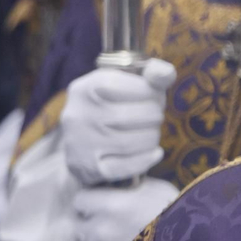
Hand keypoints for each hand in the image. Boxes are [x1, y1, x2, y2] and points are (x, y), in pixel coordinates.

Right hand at [60, 58, 174, 184]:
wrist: (76, 145)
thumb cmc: (107, 107)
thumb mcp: (123, 83)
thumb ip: (150, 73)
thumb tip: (164, 74)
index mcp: (85, 88)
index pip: (139, 87)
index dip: (154, 93)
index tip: (151, 98)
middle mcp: (79, 114)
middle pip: (140, 115)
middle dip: (155, 117)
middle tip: (152, 118)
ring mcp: (81, 143)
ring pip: (137, 141)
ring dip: (152, 138)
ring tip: (148, 134)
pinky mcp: (89, 167)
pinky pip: (129, 165)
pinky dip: (147, 159)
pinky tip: (153, 153)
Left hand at [72, 179, 178, 240]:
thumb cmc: (180, 217)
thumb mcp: (156, 191)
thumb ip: (127, 188)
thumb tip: (114, 184)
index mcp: (111, 205)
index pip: (80, 200)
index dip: (90, 202)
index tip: (102, 205)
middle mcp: (99, 229)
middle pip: (79, 225)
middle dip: (91, 225)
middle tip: (112, 229)